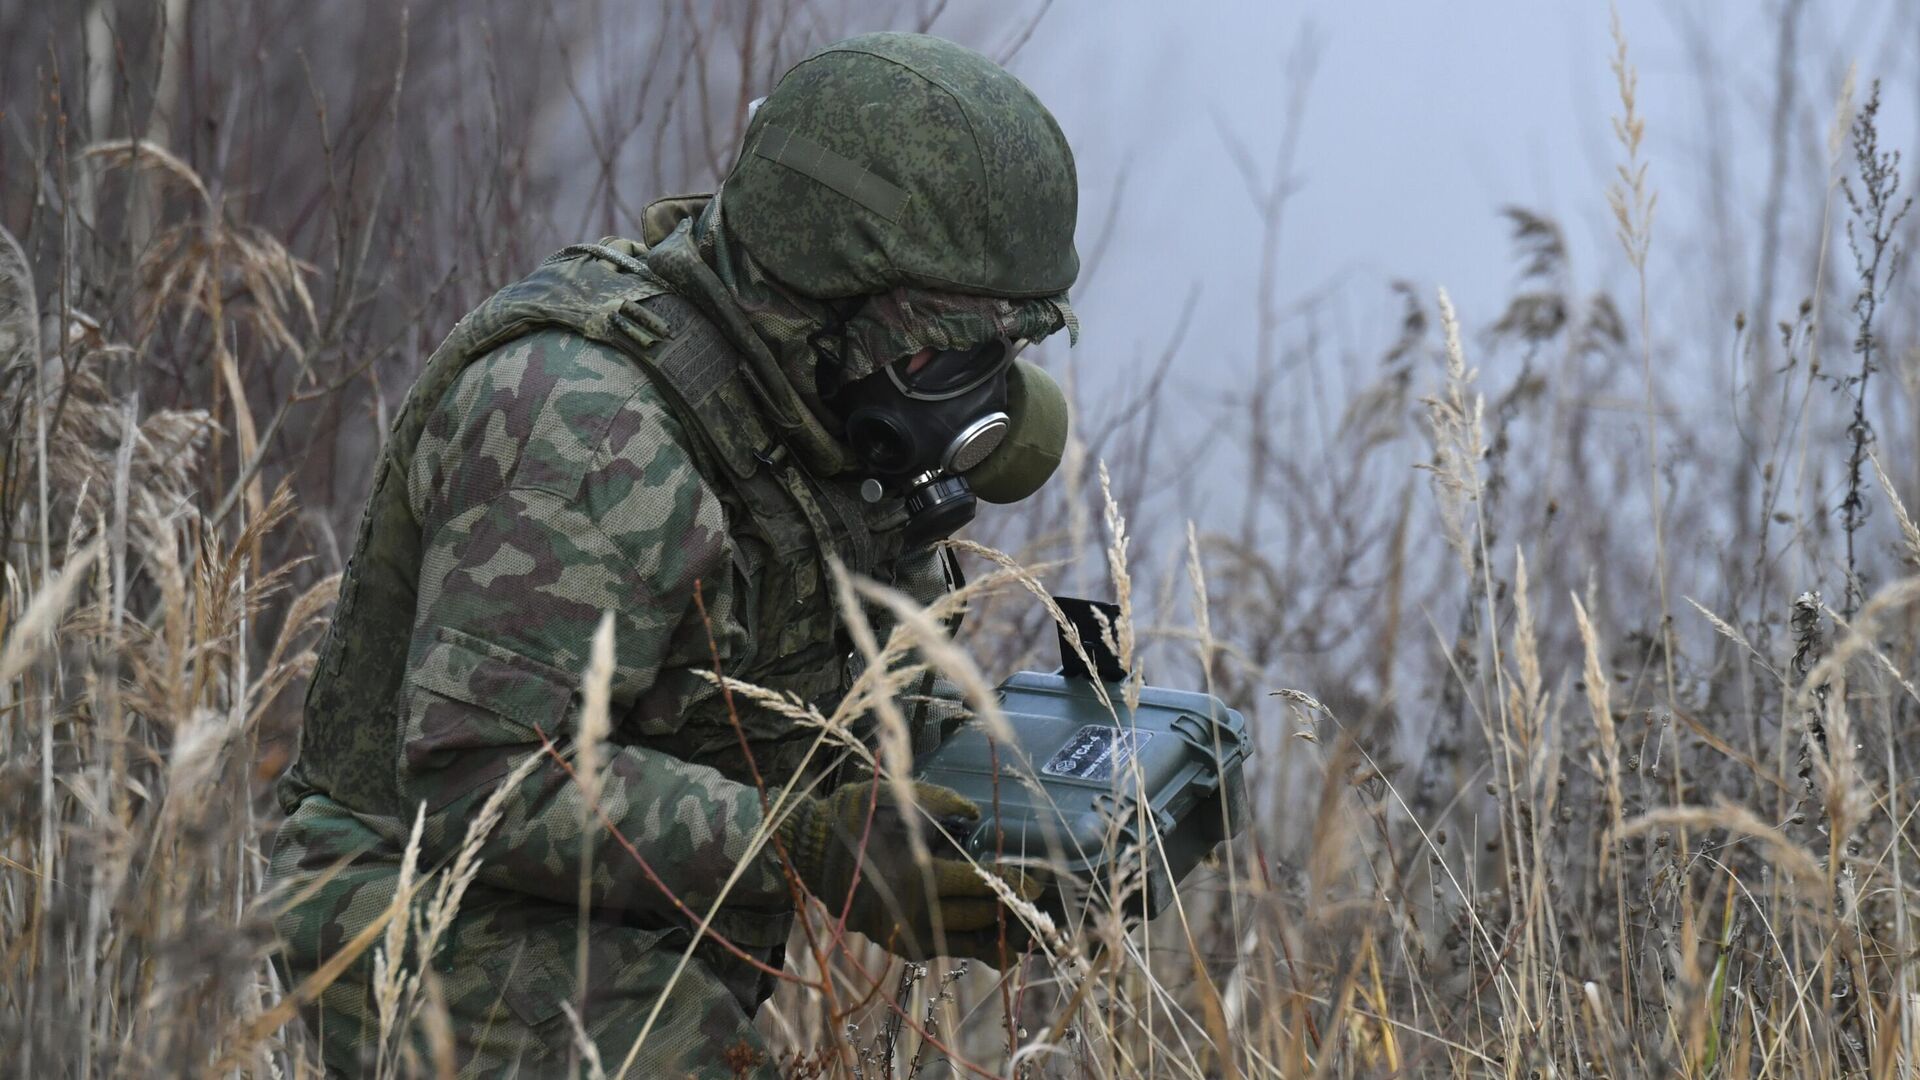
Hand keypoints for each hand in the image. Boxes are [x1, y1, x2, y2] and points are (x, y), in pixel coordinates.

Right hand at [777, 778, 1035, 962]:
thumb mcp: (898, 798)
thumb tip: (977, 817)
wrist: (812, 855)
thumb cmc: (858, 819)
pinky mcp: (903, 947)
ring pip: (969, 942)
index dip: (1014, 886)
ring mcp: (908, 936)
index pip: (981, 886)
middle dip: (1014, 911)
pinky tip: (999, 941)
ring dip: (1002, 935)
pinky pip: (950, 947)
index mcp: (919, 877)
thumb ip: (942, 804)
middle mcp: (916, 914)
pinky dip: (975, 943)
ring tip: (1031, 931)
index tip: (1038, 884)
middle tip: (1041, 903)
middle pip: (981, 917)